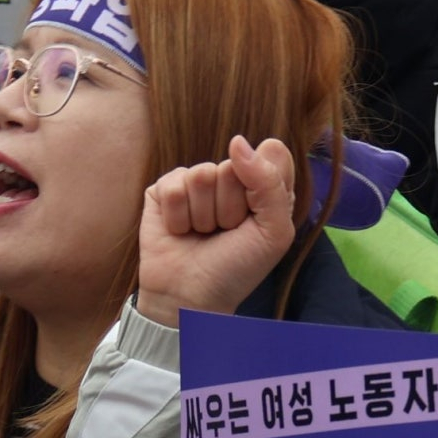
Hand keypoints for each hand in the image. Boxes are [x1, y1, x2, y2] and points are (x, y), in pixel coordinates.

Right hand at [136, 135, 295, 327]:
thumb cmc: (237, 268)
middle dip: (230, 208)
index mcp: (262, 185)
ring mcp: (194, 182)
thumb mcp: (274, 231)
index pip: (271, 155)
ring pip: (201, 175)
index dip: (262, 188)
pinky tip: (180, 232)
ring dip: (203, 216)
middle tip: (225, 232)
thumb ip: (270, 182)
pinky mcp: (163, 190)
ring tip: (202, 234)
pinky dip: (178, 217)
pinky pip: (173, 186)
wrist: (191, 296)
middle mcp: (229, 179)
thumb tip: (237, 141)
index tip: (256, 218)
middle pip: (232, 167)